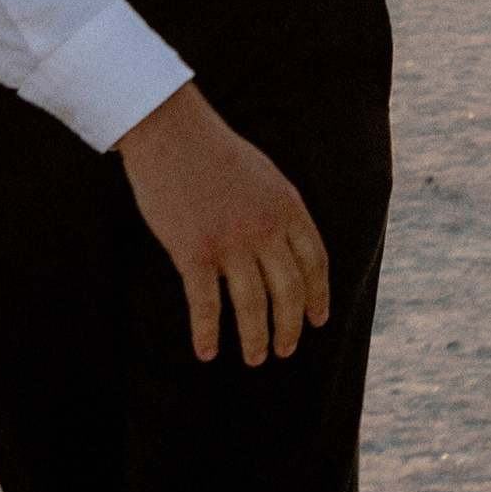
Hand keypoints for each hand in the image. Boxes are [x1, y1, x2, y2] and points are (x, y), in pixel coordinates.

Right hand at [117, 80, 331, 366]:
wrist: (172, 132)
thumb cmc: (215, 153)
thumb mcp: (266, 176)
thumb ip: (281, 212)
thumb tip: (290, 251)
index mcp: (288, 206)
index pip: (314, 262)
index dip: (318, 296)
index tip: (318, 320)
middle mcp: (265, 227)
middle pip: (289, 291)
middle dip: (290, 327)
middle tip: (285, 350)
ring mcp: (230, 241)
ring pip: (252, 305)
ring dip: (256, 338)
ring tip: (255, 359)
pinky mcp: (193, 252)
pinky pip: (205, 305)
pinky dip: (207, 334)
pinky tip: (206, 353)